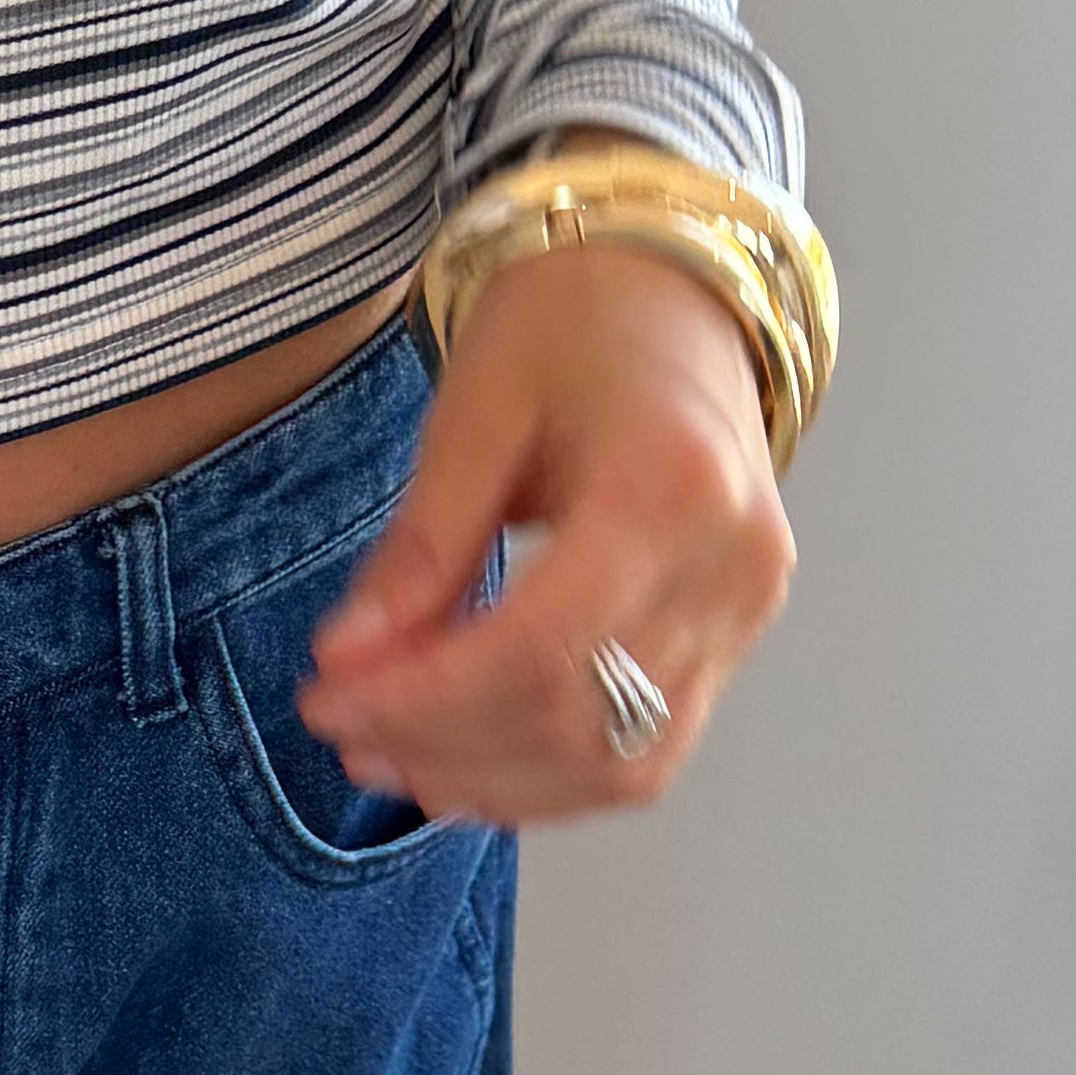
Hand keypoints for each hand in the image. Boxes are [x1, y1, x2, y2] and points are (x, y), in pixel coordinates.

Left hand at [301, 241, 791, 826]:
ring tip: (387, 754)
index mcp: (672, 485)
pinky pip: (645, 747)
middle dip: (443, 741)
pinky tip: (462, 756)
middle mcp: (730, 565)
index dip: (425, 696)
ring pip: (621, 761)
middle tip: (341, 724)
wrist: (671, 295)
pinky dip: (548, 772)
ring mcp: (745, 612)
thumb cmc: (575, 327)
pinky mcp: (733, 639)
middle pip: (579, 717)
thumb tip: (349, 659)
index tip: (330, 698)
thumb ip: (418, 545)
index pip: (542, 646)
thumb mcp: (475, 413)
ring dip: (495, 779)